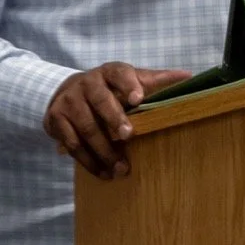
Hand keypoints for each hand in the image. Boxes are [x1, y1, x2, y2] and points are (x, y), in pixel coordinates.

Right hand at [44, 61, 191, 178]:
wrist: (66, 91)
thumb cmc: (109, 88)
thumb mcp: (130, 80)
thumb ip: (156, 81)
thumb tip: (189, 77)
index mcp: (109, 71)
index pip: (120, 73)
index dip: (129, 84)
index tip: (138, 98)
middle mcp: (87, 83)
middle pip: (101, 100)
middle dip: (114, 119)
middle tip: (129, 136)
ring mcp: (69, 101)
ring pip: (86, 127)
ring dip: (104, 150)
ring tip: (121, 168)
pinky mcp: (55, 120)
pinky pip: (72, 144)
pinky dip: (88, 161)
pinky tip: (103, 172)